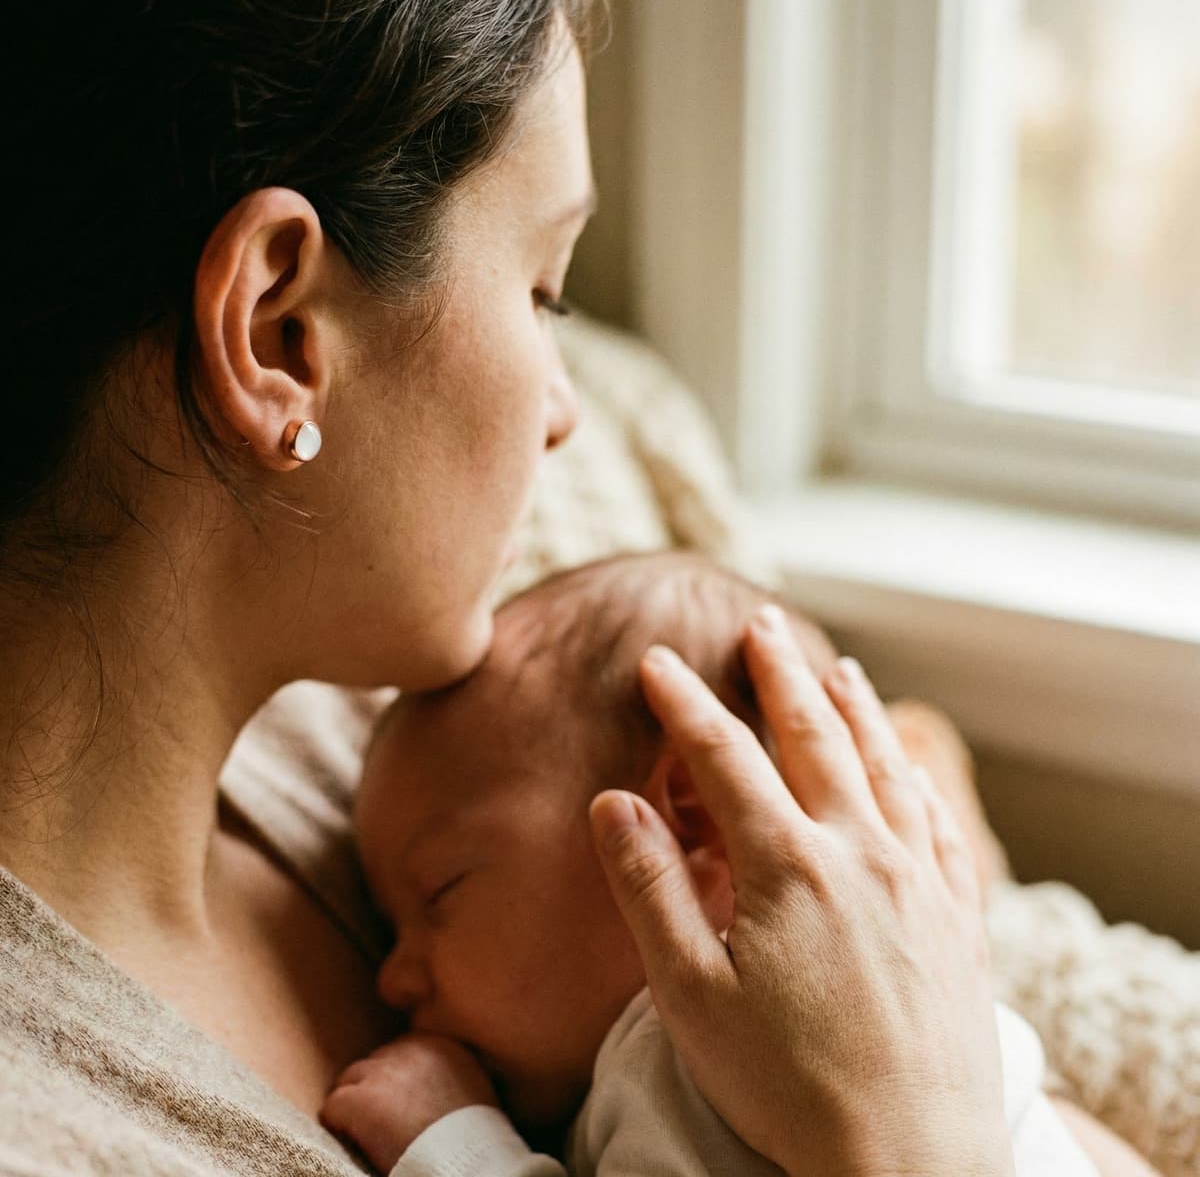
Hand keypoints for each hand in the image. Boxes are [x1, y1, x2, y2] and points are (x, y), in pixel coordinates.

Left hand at [321, 1034, 497, 1173]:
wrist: (463, 1164)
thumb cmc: (470, 1138)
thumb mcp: (470, 1090)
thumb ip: (447, 1074)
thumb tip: (429, 1083)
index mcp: (440, 1045)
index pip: (403, 1049)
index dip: (396, 1079)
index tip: (399, 1104)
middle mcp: (410, 1051)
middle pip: (376, 1062)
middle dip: (376, 1087)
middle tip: (382, 1120)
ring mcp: (383, 1074)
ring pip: (351, 1079)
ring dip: (356, 1103)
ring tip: (363, 1132)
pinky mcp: (360, 1101)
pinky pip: (333, 1105)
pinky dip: (337, 1123)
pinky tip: (349, 1140)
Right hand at [590, 605, 1014, 1176]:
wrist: (911, 1166)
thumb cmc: (789, 1089)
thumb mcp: (690, 996)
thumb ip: (649, 888)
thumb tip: (612, 799)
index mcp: (790, 865)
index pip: (727, 756)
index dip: (686, 702)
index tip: (658, 661)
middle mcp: (863, 853)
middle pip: (816, 735)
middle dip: (781, 674)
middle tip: (762, 624)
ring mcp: (922, 882)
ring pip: (887, 766)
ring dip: (856, 708)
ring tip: (837, 666)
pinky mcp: (959, 918)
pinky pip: (943, 823)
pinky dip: (920, 776)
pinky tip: (912, 763)